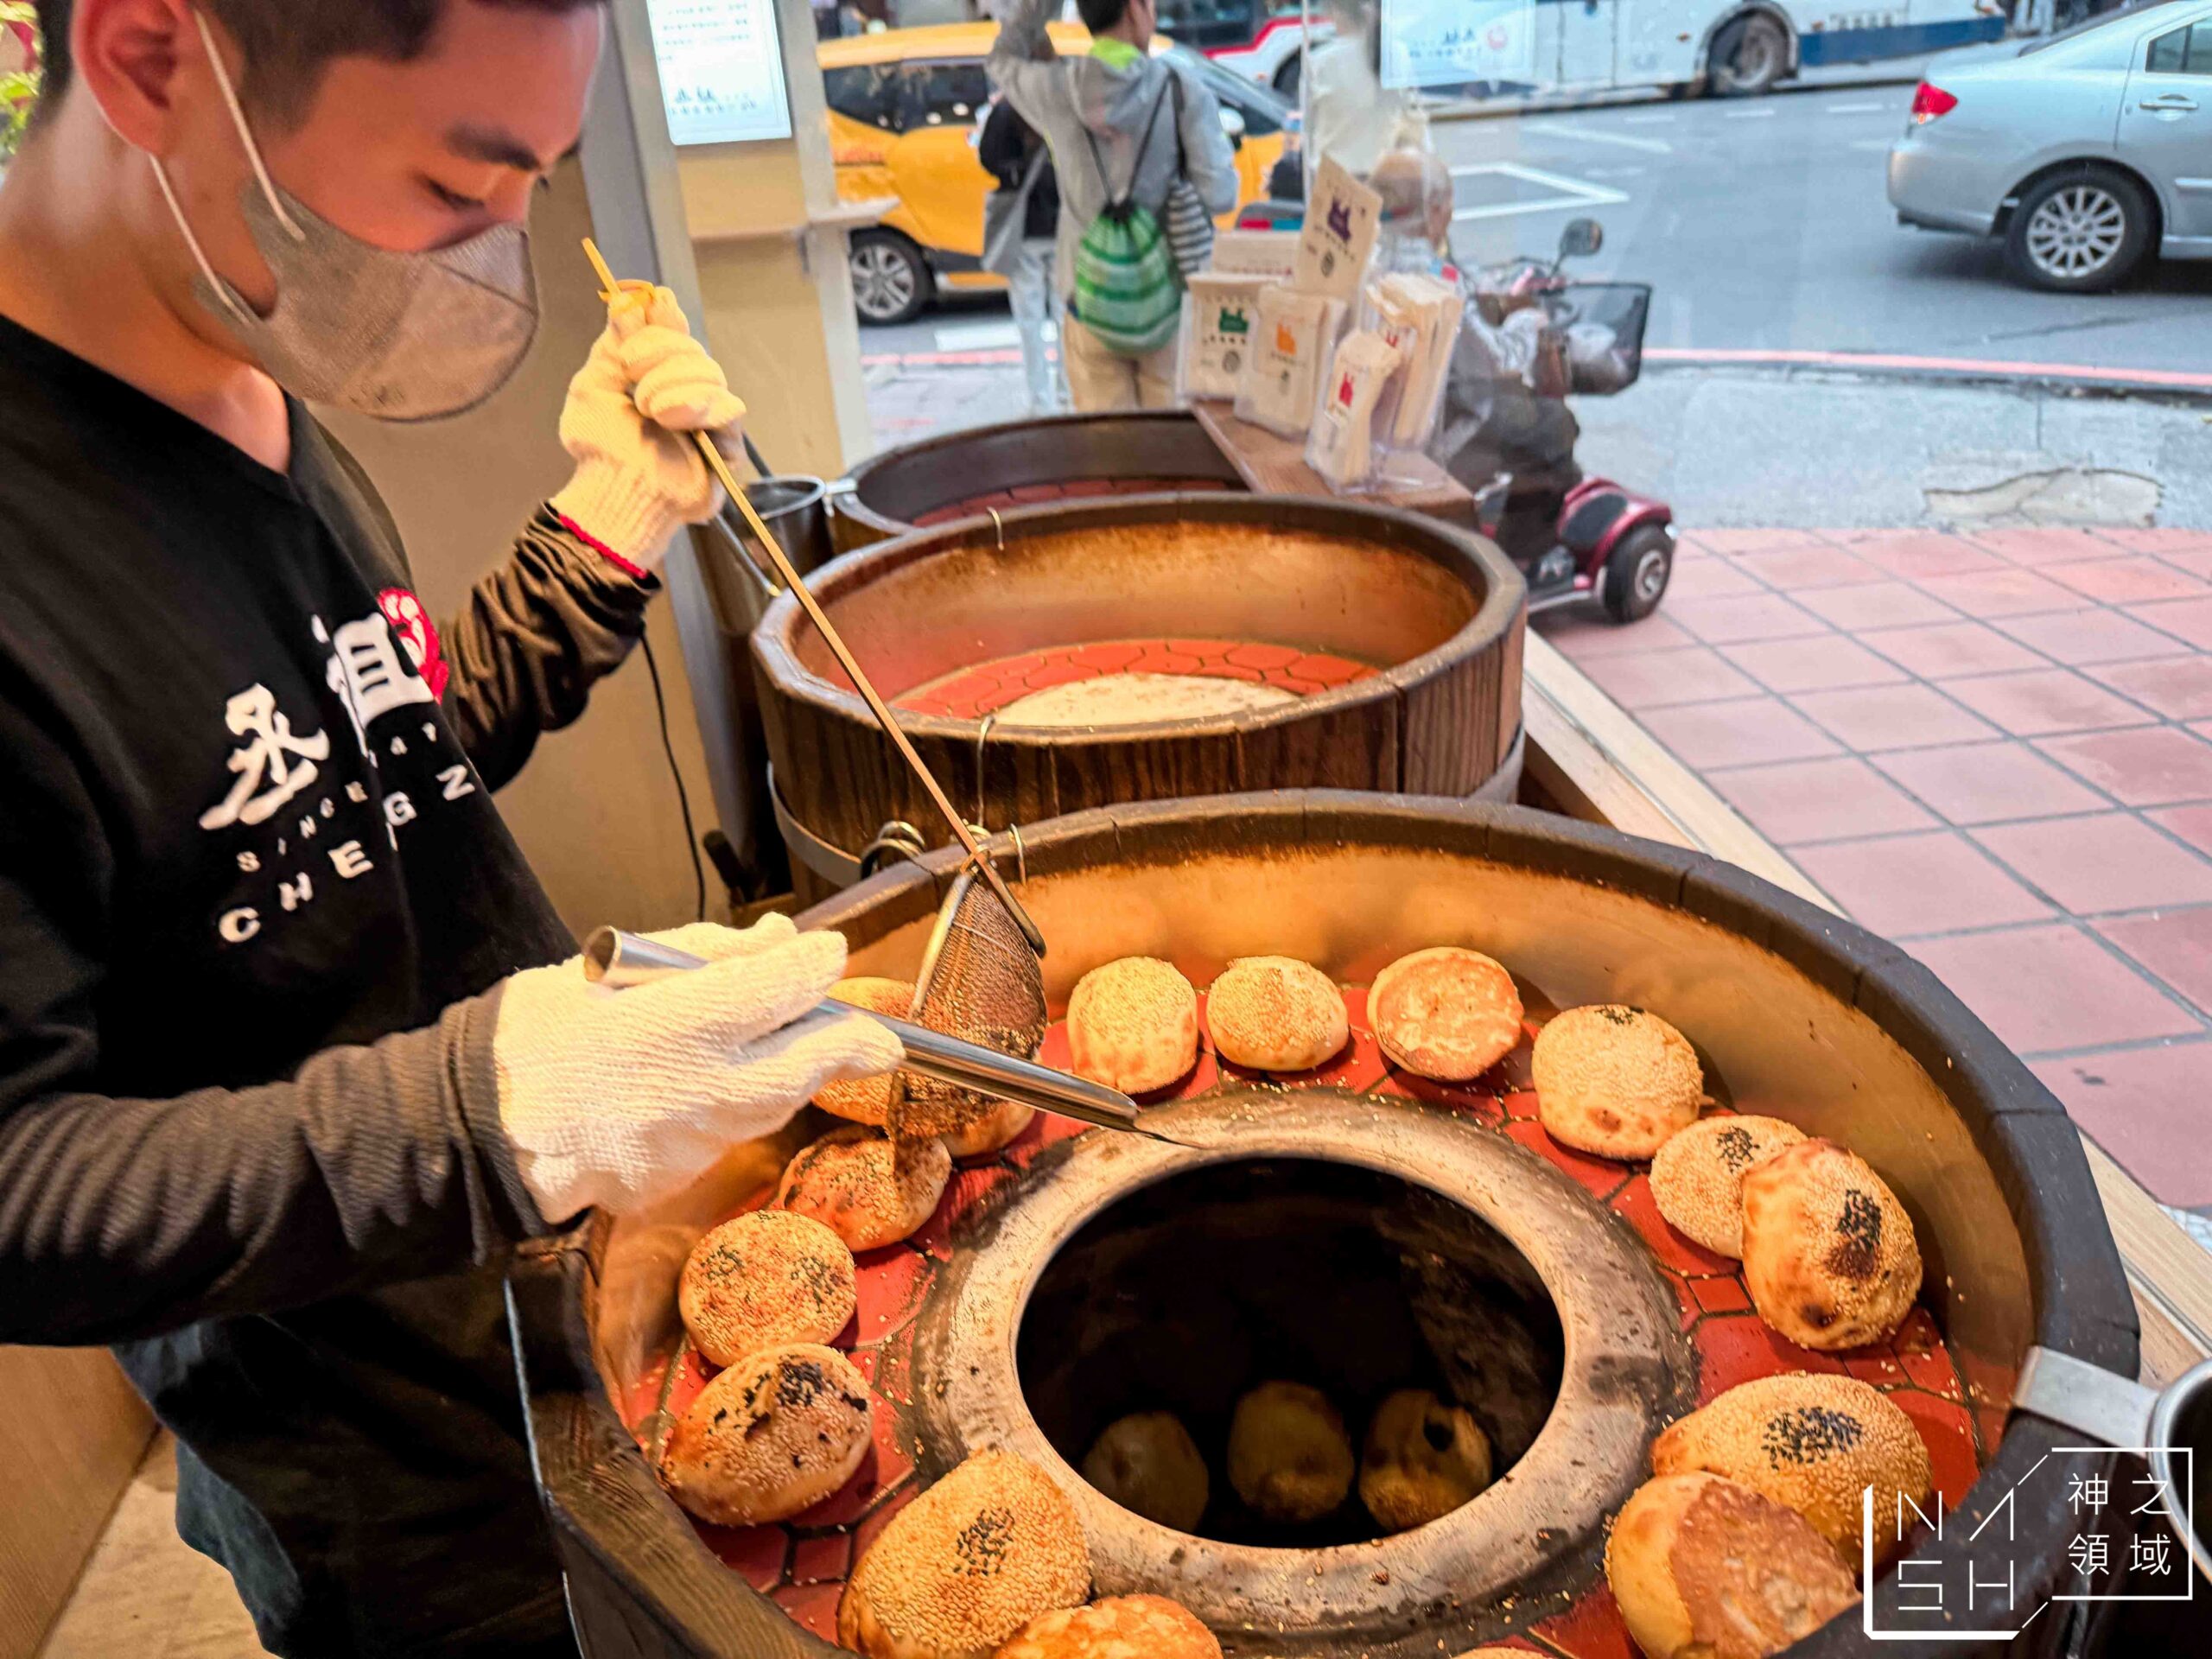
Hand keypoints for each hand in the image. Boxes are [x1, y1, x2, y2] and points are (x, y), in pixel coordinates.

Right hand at [493, 915, 901, 1220]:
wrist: (481, 1130)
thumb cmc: (536, 1034)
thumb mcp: (611, 968)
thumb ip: (703, 952)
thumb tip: (776, 938)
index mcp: (678, 1023)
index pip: (780, 988)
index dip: (816, 966)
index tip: (828, 951)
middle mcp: (699, 1088)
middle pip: (804, 1063)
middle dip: (850, 1045)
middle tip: (881, 1037)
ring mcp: (692, 1142)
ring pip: (774, 1104)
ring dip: (800, 1075)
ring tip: (815, 1050)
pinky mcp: (678, 1178)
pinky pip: (730, 1135)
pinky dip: (743, 1106)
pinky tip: (734, 1086)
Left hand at [549, 283, 747, 575]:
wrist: (613, 490)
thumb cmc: (598, 447)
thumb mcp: (593, 386)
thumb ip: (613, 344)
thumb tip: (625, 300)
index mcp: (654, 372)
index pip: (672, 329)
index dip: (663, 317)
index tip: (648, 308)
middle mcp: (686, 388)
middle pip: (692, 348)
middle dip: (660, 353)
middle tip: (631, 376)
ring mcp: (709, 415)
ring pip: (712, 373)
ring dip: (674, 385)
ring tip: (649, 411)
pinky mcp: (727, 444)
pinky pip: (729, 409)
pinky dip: (700, 407)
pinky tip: (674, 419)